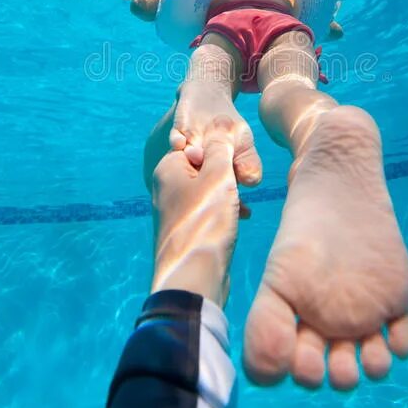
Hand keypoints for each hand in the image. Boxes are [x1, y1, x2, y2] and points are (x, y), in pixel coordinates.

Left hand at [150, 121, 242, 306]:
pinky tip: (242, 218)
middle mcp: (165, 187)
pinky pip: (207, 211)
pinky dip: (224, 211)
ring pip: (208, 190)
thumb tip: (219, 128)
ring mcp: (173, 211)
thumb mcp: (218, 175)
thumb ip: (220, 148)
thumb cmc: (204, 223)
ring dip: (228, 194)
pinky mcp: (184, 231)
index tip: (235, 166)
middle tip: (240, 187)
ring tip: (241, 205)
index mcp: (167, 168)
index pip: (198, 143)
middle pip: (204, 166)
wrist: (193, 279)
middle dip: (227, 174)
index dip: (221, 151)